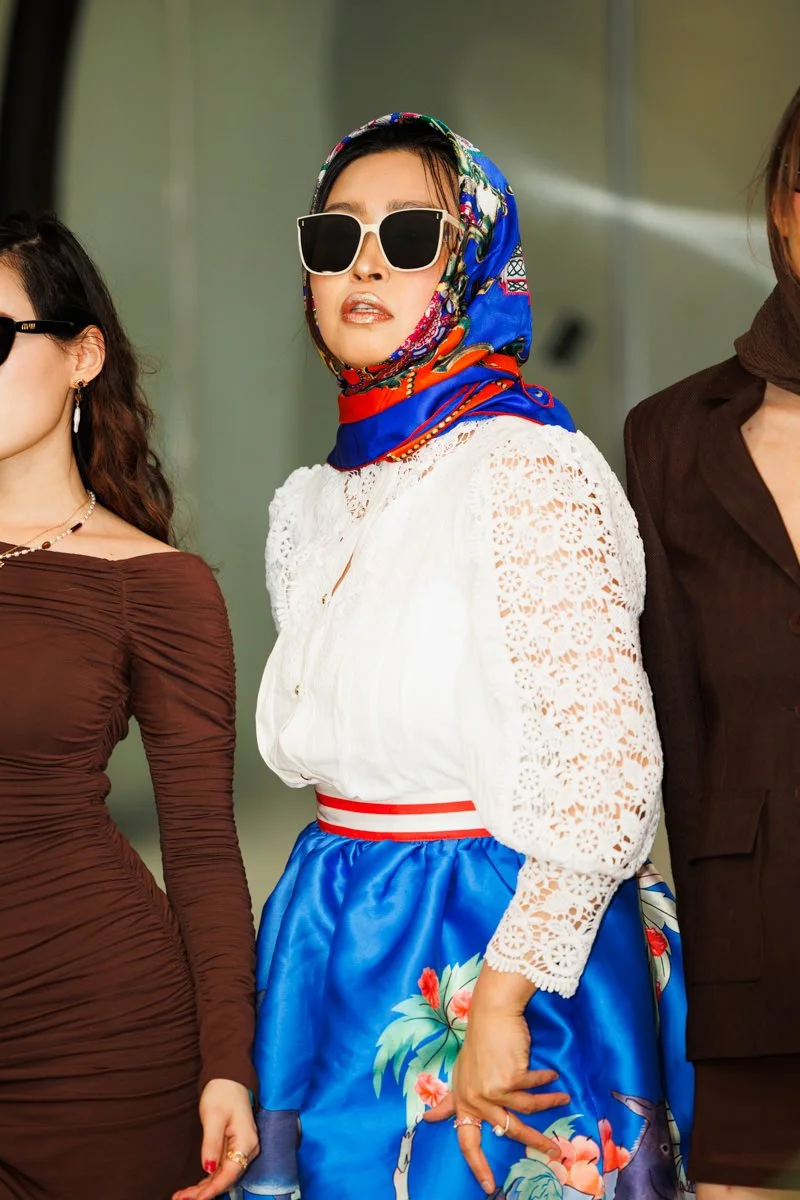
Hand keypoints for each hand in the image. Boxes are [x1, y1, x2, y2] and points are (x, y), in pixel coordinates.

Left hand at [172, 1078, 258, 1199]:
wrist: (229, 1077)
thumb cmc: (222, 1093)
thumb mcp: (214, 1117)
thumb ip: (212, 1144)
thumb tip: (208, 1169)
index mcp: (246, 1142)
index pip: (230, 1174)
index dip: (212, 1190)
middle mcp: (247, 1149)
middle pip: (226, 1178)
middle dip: (204, 1192)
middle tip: (181, 1199)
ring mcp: (241, 1148)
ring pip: (222, 1175)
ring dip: (204, 1188)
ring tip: (181, 1196)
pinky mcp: (233, 1147)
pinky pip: (221, 1168)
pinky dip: (207, 1178)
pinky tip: (193, 1187)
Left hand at [425, 966, 569, 1194]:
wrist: (492, 1012)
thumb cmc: (478, 1041)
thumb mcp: (461, 1073)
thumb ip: (449, 1099)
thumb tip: (430, 1120)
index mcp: (463, 1100)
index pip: (466, 1139)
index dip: (478, 1165)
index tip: (489, 1187)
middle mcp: (476, 1098)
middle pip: (509, 1131)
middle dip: (535, 1142)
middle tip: (554, 1154)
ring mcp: (493, 1090)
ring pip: (529, 1110)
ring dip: (550, 1104)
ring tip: (563, 1099)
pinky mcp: (511, 1078)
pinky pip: (535, 1087)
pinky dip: (546, 1081)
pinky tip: (552, 1074)